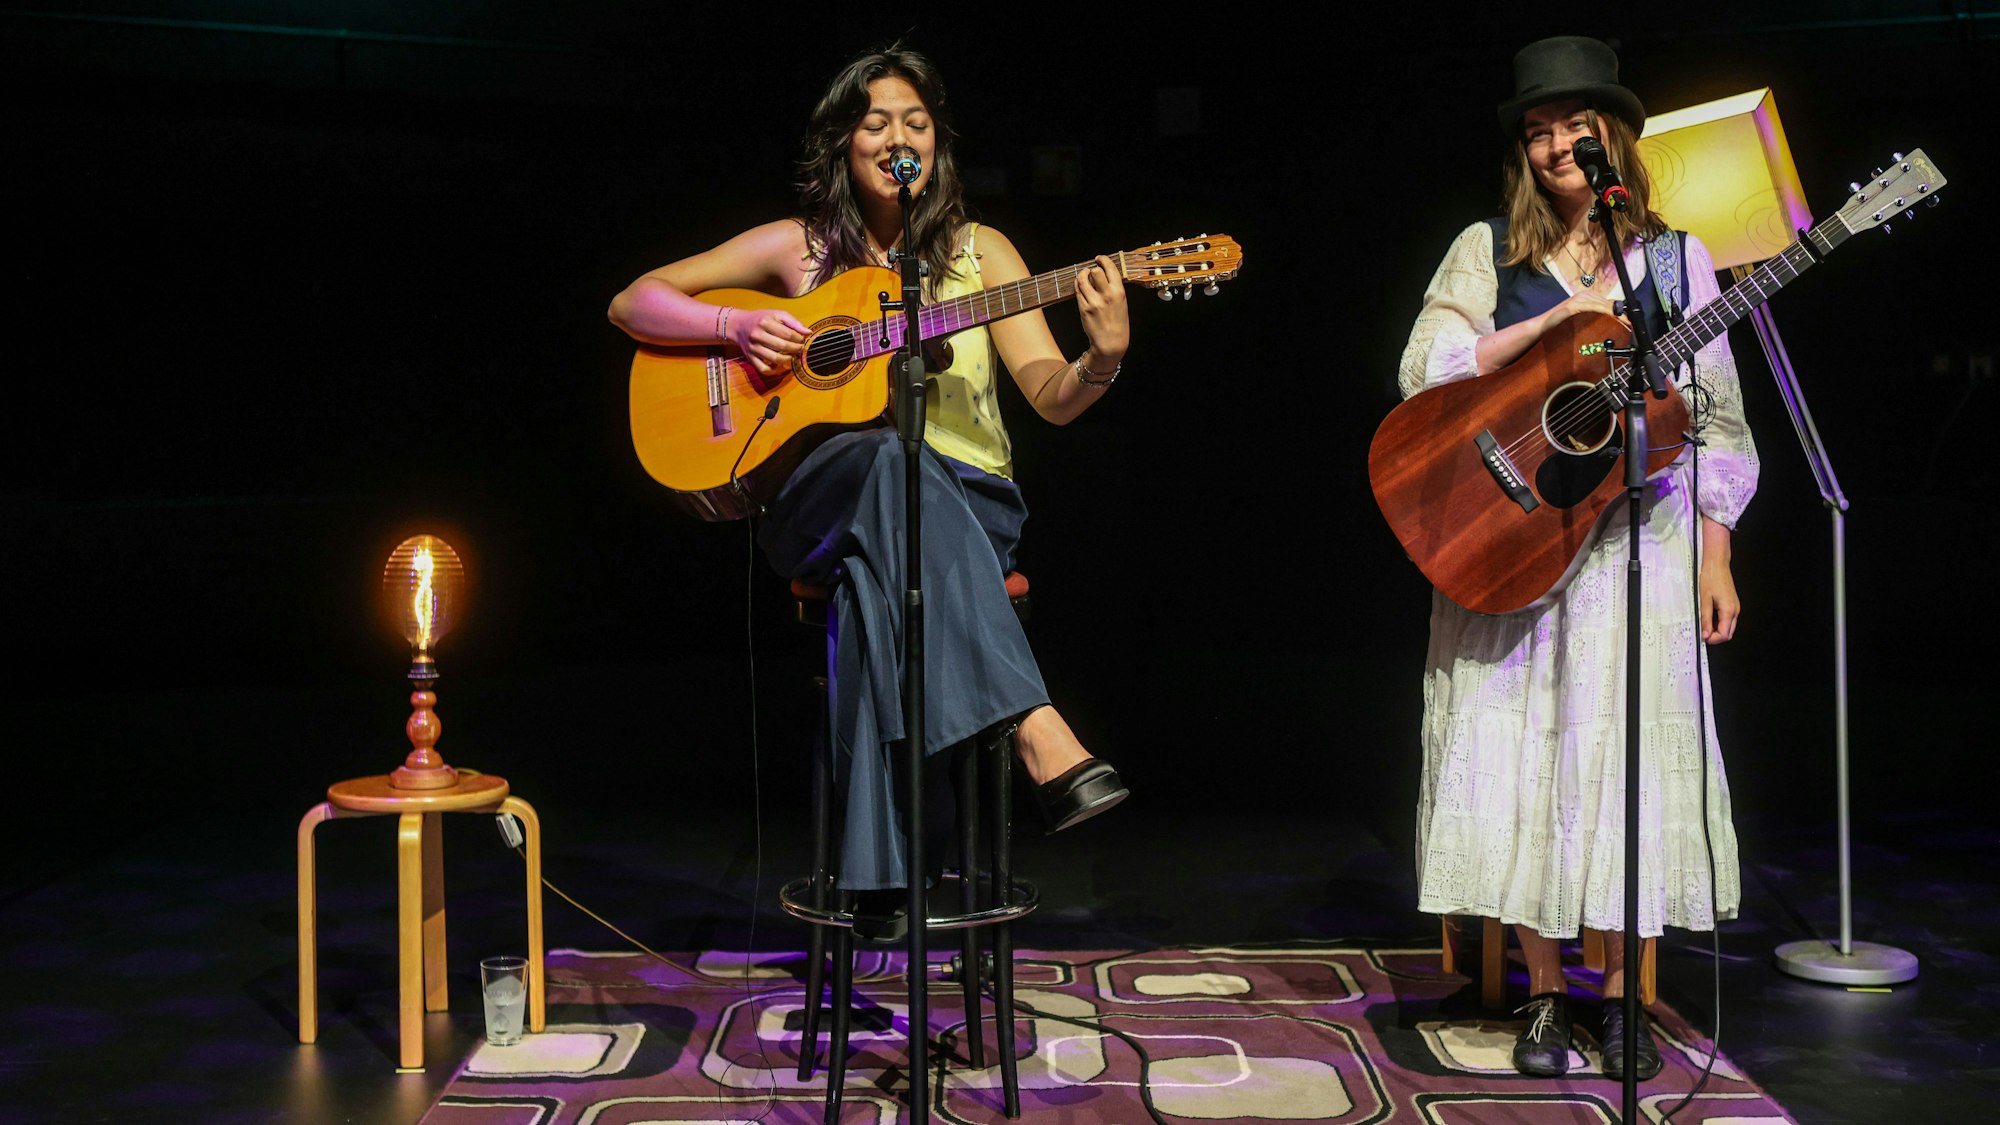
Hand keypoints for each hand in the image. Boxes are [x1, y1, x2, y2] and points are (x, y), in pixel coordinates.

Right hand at [729, 307, 808, 375]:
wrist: (738, 325)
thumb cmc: (761, 319)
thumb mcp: (776, 314)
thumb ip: (793, 322)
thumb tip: (808, 332)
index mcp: (765, 322)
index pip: (788, 334)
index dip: (799, 338)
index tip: (802, 339)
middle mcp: (757, 335)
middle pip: (783, 347)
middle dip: (796, 349)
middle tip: (799, 348)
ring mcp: (753, 348)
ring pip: (775, 359)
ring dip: (788, 359)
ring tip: (792, 355)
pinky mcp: (750, 358)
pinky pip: (764, 369)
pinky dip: (774, 369)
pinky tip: (779, 363)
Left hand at [1075, 254, 1129, 365]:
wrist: (1111, 342)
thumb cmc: (1118, 323)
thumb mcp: (1122, 303)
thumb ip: (1114, 288)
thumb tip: (1104, 274)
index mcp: (1119, 292)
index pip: (1110, 268)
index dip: (1103, 260)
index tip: (1099, 259)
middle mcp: (1107, 295)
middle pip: (1095, 272)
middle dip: (1091, 269)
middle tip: (1090, 271)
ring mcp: (1094, 302)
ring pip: (1083, 280)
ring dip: (1082, 275)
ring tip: (1083, 277)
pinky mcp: (1084, 308)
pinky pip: (1078, 291)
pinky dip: (1078, 286)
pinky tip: (1080, 287)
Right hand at [1540, 291, 1624, 333]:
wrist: (1542, 327)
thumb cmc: (1560, 325)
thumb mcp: (1581, 321)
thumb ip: (1593, 318)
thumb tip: (1609, 323)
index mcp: (1587, 298)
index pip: (1609, 304)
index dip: (1621, 312)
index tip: (1630, 322)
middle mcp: (1585, 295)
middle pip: (1609, 303)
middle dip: (1621, 313)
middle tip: (1631, 323)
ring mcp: (1579, 299)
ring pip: (1603, 305)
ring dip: (1616, 313)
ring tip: (1626, 321)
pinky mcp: (1574, 305)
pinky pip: (1593, 308)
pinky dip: (1604, 312)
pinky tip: (1612, 316)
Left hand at [1698, 520, 1739, 642]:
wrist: (1717, 565)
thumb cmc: (1711, 578)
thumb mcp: (1704, 600)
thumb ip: (1705, 619)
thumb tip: (1705, 633)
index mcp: (1729, 610)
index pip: (1725, 634)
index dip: (1713, 639)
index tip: (1703, 637)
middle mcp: (1735, 610)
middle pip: (1729, 633)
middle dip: (1716, 636)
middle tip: (1703, 633)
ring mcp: (1735, 607)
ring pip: (1729, 627)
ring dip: (1717, 630)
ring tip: (1705, 624)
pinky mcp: (1732, 604)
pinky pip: (1728, 619)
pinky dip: (1719, 623)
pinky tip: (1710, 618)